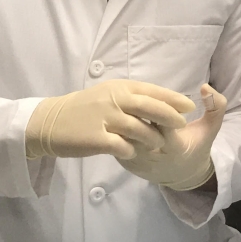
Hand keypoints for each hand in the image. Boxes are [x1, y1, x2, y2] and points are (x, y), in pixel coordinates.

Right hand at [25, 79, 192, 159]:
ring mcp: (104, 118)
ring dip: (152, 137)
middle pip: (150, 107)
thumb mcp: (107, 94)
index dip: (173, 99)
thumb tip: (159, 100)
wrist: (51, 122)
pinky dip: (130, 150)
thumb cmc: (83, 109)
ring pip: (138, 128)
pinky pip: (121, 145)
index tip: (189, 106)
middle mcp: (114, 100)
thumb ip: (131, 97)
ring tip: (159, 145)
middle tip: (182, 125)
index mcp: (119, 88)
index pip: (152, 91)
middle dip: (170, 116)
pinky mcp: (95, 138)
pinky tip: (133, 153)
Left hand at [119, 84, 228, 190]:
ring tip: (128, 104)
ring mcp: (136, 161)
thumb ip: (216, 107)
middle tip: (139, 99)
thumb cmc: (196, 146)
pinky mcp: (125, 161)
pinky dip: (119, 126)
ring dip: (125, 117)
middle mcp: (153, 156)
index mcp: (175, 147)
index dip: (160, 108)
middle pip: (139, 128)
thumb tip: (205, 87)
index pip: (162, 124)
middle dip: (138, 111)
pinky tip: (122, 115)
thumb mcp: (211, 128)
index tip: (162, 102)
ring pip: (124, 133)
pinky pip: (117, 140)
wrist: (181, 174)